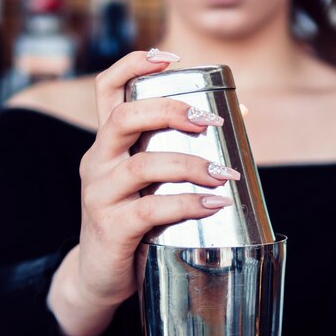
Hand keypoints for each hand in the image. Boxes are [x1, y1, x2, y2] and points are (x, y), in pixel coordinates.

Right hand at [48, 50, 237, 335]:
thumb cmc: (133, 226)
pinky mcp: (110, 227)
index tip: (171, 58)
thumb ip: (176, 156)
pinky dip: (186, 203)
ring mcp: (100, 195)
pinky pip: (151, 208)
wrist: (99, 277)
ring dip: (190, 165)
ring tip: (225, 175)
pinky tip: (212, 204)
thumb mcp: (148, 186)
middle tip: (210, 120)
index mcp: (107, 146)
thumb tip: (238, 121)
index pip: (108, 90)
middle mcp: (97, 163)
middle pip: (126, 117)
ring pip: (143, 164)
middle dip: (172, 111)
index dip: (134, 65)